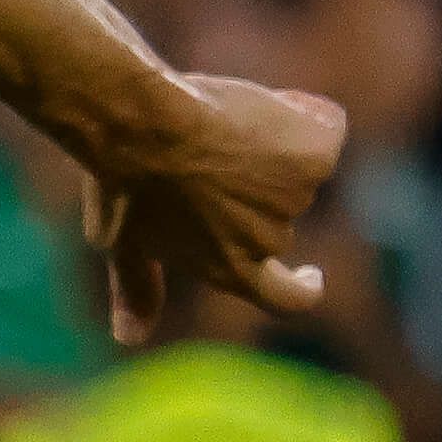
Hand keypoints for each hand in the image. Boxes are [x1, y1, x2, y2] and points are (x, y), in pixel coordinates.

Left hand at [79, 72, 345, 343]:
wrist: (138, 127)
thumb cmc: (121, 182)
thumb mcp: (121, 242)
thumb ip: (138, 288)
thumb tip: (129, 338)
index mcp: (231, 268)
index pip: (286, 299)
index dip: (303, 289)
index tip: (311, 276)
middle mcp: (270, 241)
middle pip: (277, 208)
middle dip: (249, 182)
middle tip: (204, 153)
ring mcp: (297, 198)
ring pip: (293, 162)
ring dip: (267, 140)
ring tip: (216, 124)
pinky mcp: (316, 155)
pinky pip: (321, 124)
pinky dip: (302, 111)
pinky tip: (257, 103)